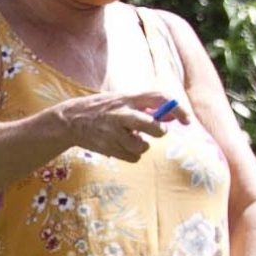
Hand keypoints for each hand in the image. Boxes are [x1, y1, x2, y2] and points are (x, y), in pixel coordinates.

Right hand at [53, 88, 182, 162]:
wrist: (69, 121)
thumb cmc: (101, 109)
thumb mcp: (121, 100)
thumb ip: (144, 107)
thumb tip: (171, 117)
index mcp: (128, 98)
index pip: (160, 99)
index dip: (177, 110)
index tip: (186, 121)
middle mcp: (122, 114)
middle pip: (153, 127)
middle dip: (159, 132)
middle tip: (155, 132)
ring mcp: (114, 132)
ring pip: (143, 146)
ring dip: (142, 145)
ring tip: (130, 139)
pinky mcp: (109, 148)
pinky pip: (134, 157)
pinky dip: (132, 154)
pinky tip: (120, 146)